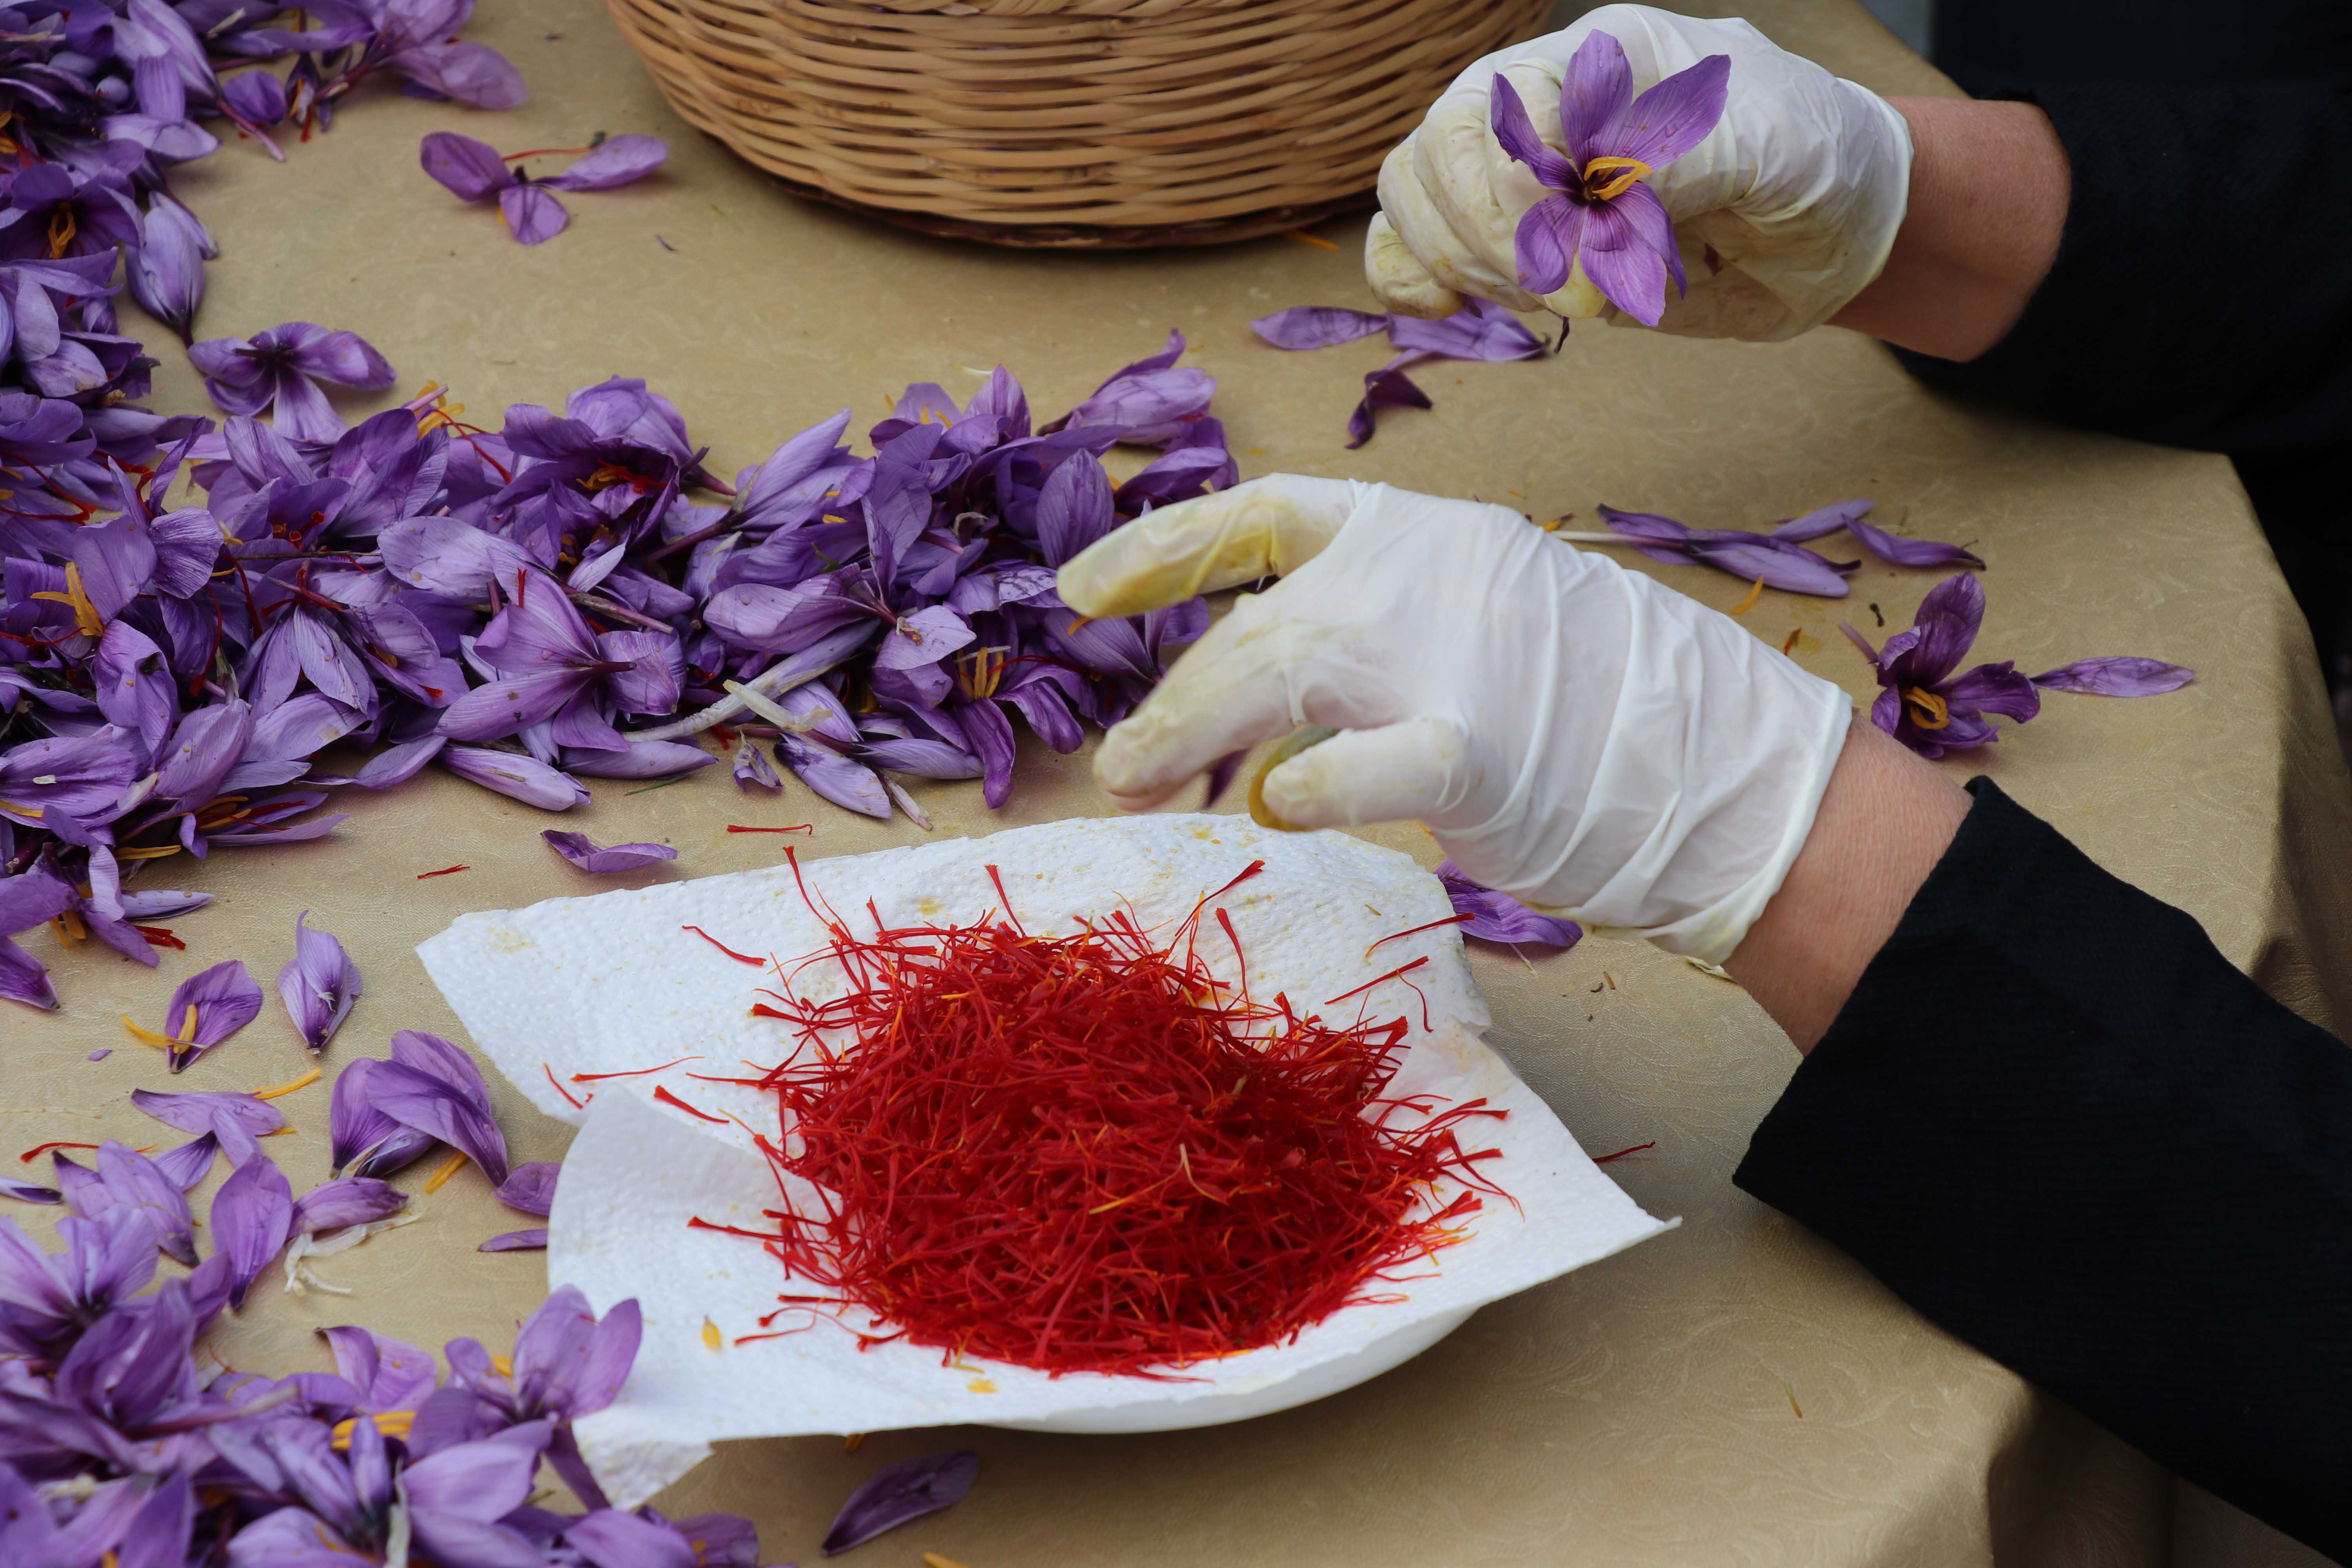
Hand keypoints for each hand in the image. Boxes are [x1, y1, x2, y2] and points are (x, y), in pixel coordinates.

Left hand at [1058, 476, 1852, 963]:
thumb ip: (1361, 652)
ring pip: (1281, 673)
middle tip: (1116, 765)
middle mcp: (1425, 569)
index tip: (1078, 595)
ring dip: (1191, 733)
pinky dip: (1307, 789)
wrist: (1724, 765)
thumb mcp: (1465, 631)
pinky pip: (1363, 764)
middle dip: (1170, 694)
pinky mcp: (1480, 747)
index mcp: (1419, 531)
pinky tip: (1273, 810)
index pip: (1263, 514)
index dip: (1162, 549)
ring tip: (1138, 786)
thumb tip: (1247, 729)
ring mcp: (1454, 653)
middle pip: (1255, 619)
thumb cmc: (1588, 708)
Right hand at [1366, 4, 1911, 341]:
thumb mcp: (1772, 144)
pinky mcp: (1515, 243)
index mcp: (1597, 59)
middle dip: (1489, 240)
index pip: (1496, 111)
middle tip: (1572, 297)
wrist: (1831, 230)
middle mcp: (1543, 108)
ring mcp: (1520, 176)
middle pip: (1437, 153)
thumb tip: (1589, 195)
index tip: (1590, 269)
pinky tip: (1450, 307)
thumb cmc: (1811, 164)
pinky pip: (1409, 246)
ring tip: (1552, 300)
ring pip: (1413, 197)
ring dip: (1462, 266)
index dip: (1521, 199)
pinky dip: (1411, 281)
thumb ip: (1680, 157)